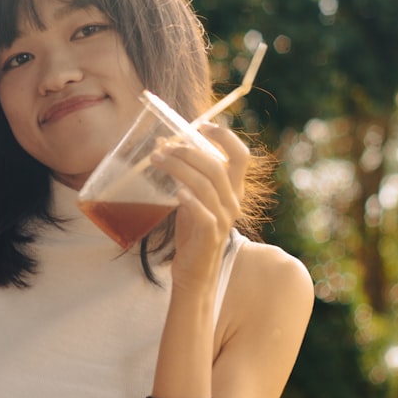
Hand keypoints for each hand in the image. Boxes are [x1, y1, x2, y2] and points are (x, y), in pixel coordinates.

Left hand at [150, 123, 249, 294]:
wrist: (194, 272)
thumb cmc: (193, 232)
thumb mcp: (190, 198)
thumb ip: (183, 174)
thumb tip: (162, 144)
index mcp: (233, 189)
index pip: (240, 156)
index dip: (225, 137)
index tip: (203, 125)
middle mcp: (233, 202)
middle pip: (217, 167)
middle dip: (189, 152)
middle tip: (165, 146)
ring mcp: (223, 219)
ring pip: (206, 186)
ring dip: (180, 169)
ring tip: (157, 159)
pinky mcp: (211, 236)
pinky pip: (205, 214)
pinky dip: (191, 201)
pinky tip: (177, 193)